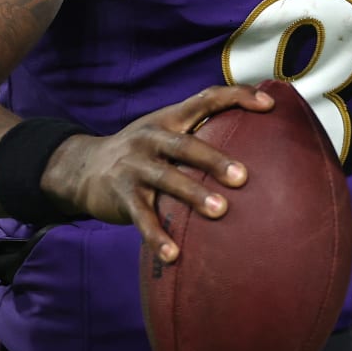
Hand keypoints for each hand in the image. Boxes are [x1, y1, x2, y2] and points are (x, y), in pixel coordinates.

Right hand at [40, 84, 275, 263]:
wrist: (82, 167)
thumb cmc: (142, 153)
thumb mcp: (165, 132)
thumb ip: (199, 133)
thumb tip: (256, 138)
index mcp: (169, 118)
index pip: (206, 98)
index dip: (237, 97)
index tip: (269, 104)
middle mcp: (151, 138)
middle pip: (185, 145)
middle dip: (214, 159)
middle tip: (243, 177)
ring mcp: (135, 166)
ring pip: (166, 179)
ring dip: (193, 195)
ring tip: (220, 212)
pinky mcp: (121, 195)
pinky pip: (142, 217)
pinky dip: (157, 236)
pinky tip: (174, 254)